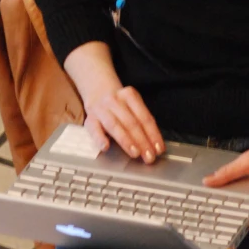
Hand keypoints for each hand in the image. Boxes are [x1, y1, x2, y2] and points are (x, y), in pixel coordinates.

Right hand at [64, 41, 164, 163]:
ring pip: (115, 125)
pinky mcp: (90, 120)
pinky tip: (106, 147)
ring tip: (135, 153)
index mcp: (130, 95)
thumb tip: (155, 145)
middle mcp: (115, 101)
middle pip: (131, 122)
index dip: (153, 134)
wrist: (97, 91)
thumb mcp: (132, 105)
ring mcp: (101, 109)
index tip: (159, 149)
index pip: (145, 117)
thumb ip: (142, 121)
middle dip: (142, 141)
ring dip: (126, 141)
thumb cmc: (120, 104)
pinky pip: (94, 129)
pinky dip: (100, 138)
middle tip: (150, 157)